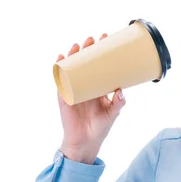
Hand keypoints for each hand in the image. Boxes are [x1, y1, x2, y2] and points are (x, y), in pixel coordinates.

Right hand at [56, 34, 125, 162]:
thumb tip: (121, 90)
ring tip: (77, 46)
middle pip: (84, 62)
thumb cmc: (100, 127)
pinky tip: (59, 58)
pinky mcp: (64, 96)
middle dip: (87, 49)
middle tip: (92, 39)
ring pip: (71, 68)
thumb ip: (118, 103)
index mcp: (97, 87)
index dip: (101, 52)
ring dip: (72, 55)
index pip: (98, 65)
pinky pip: (60, 80)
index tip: (106, 38)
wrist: (86, 143)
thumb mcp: (113, 113)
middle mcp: (85, 85)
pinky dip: (59, 68)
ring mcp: (73, 89)